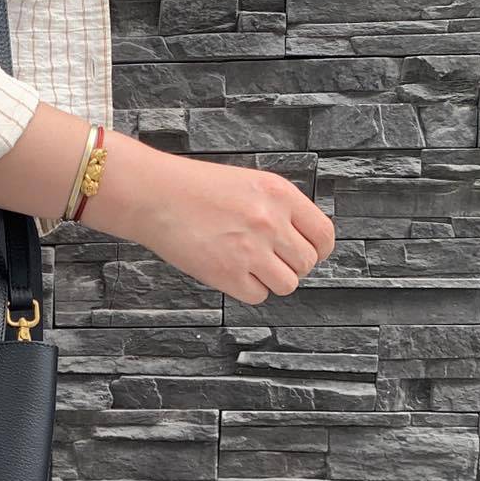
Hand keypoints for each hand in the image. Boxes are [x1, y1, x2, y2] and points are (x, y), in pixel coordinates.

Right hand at [111, 145, 335, 304]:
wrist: (155, 195)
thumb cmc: (195, 188)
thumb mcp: (250, 184)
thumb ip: (279, 208)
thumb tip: (298, 239)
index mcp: (280, 195)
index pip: (324, 235)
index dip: (318, 250)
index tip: (307, 253)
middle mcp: (271, 222)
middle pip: (306, 263)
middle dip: (292, 266)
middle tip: (270, 260)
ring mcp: (250, 250)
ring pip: (287, 284)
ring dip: (272, 280)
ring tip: (250, 267)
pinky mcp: (228, 274)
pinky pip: (258, 296)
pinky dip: (248, 289)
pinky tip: (231, 272)